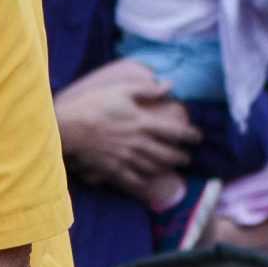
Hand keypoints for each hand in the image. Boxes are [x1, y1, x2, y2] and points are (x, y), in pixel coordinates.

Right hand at [56, 69, 199, 195]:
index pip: (174, 131)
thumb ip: (147, 90)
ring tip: (172, 168)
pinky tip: (147, 180)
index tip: (198, 137)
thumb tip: (169, 85)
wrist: (69, 128)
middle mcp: (138, 143)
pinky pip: (133, 180)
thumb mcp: (122, 90)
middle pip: (167, 154)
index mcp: (143, 123)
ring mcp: (126, 158)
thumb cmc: (94, 105)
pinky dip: (143, 181)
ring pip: (153, 168)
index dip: (190, 135)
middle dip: (181, 156)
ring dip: (166, 168)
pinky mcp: (113, 169)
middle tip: (187, 157)